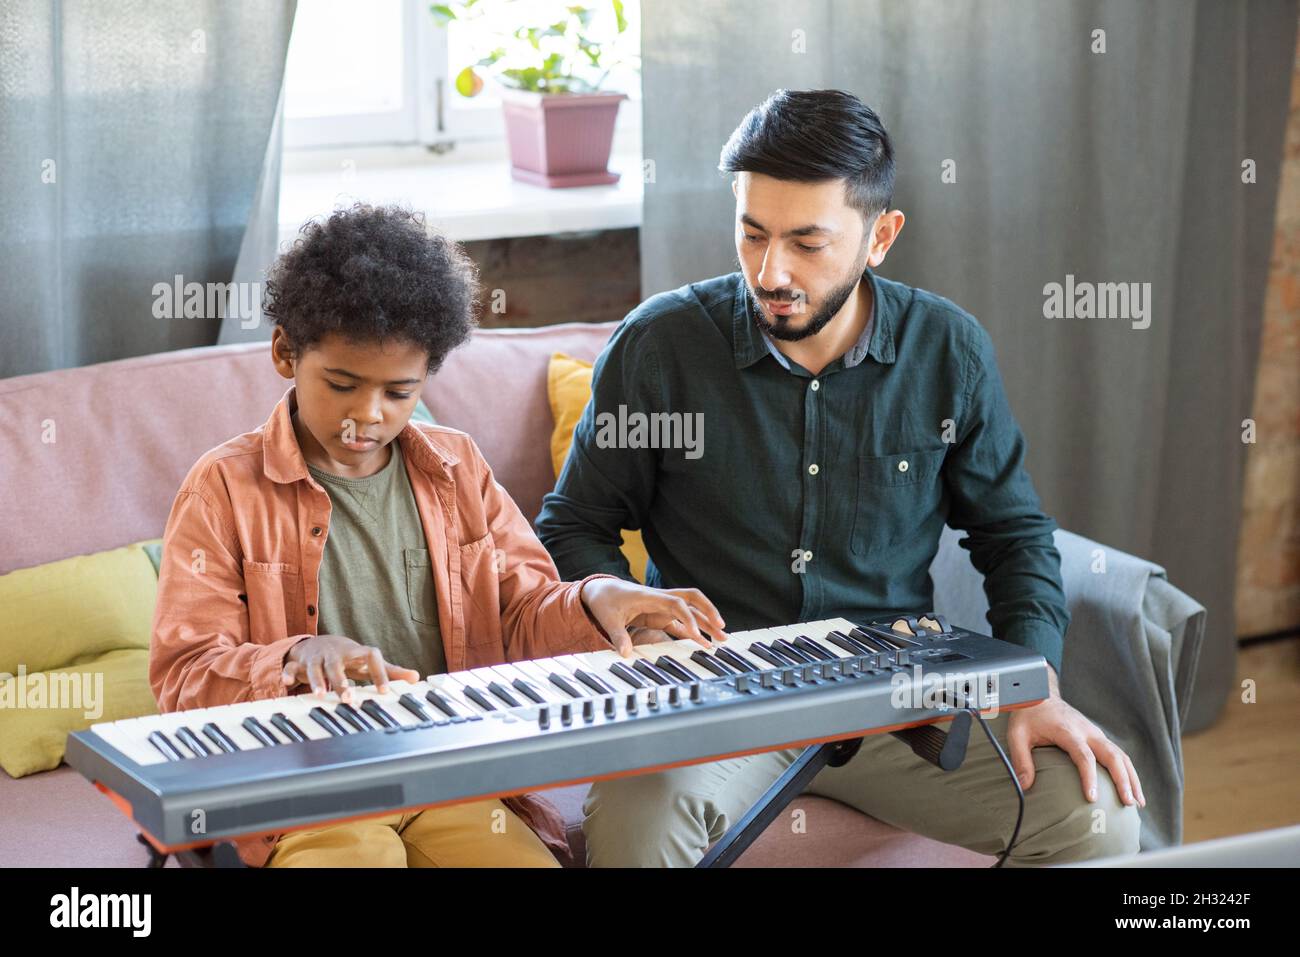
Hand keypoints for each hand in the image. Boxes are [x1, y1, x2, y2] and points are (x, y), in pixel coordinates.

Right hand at [281, 634, 419, 702]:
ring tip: (320, 695)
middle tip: (348, 698)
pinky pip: (292, 667)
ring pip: (316, 667)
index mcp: (357, 653)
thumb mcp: (369, 662)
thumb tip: (415, 677)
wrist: (320, 643)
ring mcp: (318, 657)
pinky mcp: (301, 662)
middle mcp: (337, 654)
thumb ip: (391, 671)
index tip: (384, 692)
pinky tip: (286, 682)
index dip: (379, 673)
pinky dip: (288, 673)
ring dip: (317, 680)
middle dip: (342, 681)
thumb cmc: (349, 657)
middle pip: (339, 665)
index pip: (371, 658)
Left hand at [580, 578, 728, 656]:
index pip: (676, 603)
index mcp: (650, 597)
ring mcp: (663, 607)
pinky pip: (682, 623)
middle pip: (692, 599)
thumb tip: (625, 654)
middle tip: (721, 627)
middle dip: (708, 611)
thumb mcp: (608, 618)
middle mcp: (661, 599)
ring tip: (721, 637)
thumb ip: (617, 636)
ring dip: (706, 622)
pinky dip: (694, 631)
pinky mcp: (661, 616)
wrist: (601, 591)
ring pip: (691, 610)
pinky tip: (704, 643)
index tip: (695, 633)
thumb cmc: (606, 601)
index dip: (687, 617)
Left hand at [1007, 667, 1144, 808]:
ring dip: (1132, 778)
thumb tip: (1025, 787)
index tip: (1093, 798)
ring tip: (1138, 803)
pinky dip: (1129, 772)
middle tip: (1128, 802)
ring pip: (1120, 756)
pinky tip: (1133, 791)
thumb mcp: (1017, 734)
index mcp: (1068, 731)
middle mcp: (1087, 732)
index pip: (1083, 756)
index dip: (1089, 777)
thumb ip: (1021, 759)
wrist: (1040, 693)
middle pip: (1112, 755)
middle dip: (1122, 780)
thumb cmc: (1028, 716)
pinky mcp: (1098, 737)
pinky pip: (1119, 755)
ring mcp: (1095, 734)